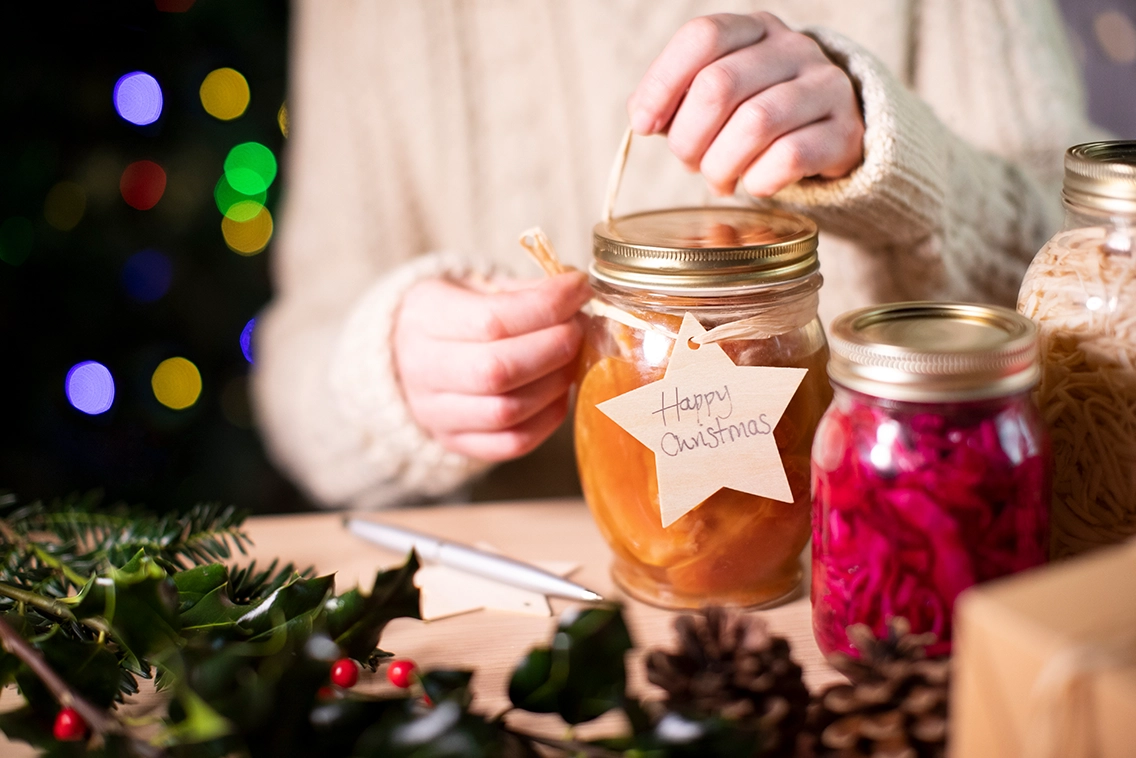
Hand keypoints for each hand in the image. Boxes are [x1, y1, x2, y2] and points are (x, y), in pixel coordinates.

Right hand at [393, 271, 591, 461]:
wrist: (403, 356)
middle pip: (498, 370)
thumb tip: (577, 293)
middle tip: (578, 329)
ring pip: (507, 411)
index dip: (546, 305)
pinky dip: (547, 420)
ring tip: (570, 359)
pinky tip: (558, 394)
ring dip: (555, 384)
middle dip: (554, 347)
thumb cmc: (453, 315)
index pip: (493, 320)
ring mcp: (437, 413)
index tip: (579, 288)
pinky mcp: (456, 442)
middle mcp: (423, 370)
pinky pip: (512, 443)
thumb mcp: (475, 287)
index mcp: (425, 318)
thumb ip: (523, 291)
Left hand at [627, 12, 863, 197]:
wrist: (831, 134)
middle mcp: (792, 48)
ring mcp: (825, 85)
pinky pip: (789, 157)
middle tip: (688, 161)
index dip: (662, 83)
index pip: (702, 37)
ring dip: (720, 164)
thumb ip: (676, 99)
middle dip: (688, 137)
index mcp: (753, 29)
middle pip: (719, 85)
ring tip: (718, 178)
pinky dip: (758, 180)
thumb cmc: (756, 114)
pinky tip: (754, 183)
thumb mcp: (716, 97)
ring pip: (755, 123)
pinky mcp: (845, 131)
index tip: (643, 124)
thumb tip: (642, 116)